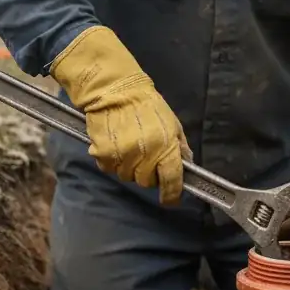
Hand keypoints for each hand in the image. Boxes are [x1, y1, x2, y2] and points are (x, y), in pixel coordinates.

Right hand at [49, 25, 192, 205]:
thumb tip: (186, 166)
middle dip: (148, 173)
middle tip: (146, 156)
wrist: (115, 90)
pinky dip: (112, 161)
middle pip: (146, 182)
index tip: (170, 199)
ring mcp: (122, 157)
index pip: (171, 180)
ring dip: (129, 167)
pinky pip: (109, 169)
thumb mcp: (172, 123)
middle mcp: (144, 155)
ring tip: (129, 147)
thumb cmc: (147, 106)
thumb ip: (180, 147)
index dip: (172, 194)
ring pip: (127, 177)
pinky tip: (115, 144)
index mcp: (165, 147)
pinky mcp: (103, 155)